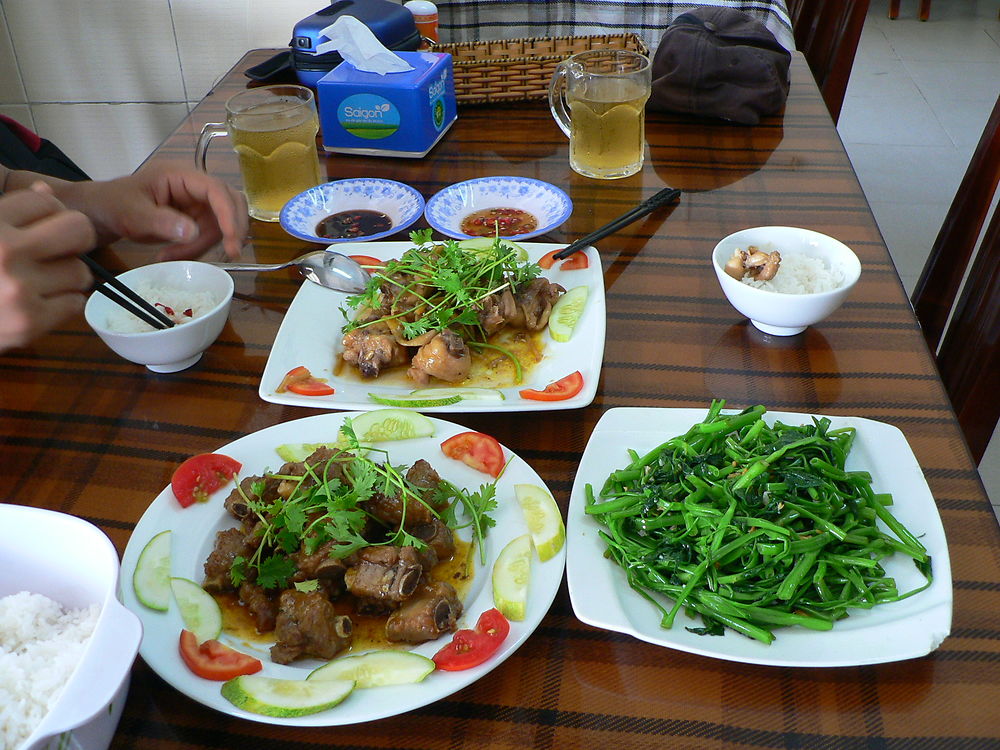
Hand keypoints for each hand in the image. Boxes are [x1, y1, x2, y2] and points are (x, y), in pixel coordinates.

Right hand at [0, 185, 95, 350]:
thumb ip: (6, 211)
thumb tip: (46, 191)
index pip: (45, 201)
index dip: (46, 214)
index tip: (37, 228)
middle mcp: (4, 251)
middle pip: (78, 229)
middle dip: (73, 239)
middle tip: (59, 250)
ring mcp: (18, 288)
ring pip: (79, 271)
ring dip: (65, 277)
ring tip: (41, 281)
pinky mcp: (29, 321)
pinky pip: (74, 302)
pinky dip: (61, 303)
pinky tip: (38, 303)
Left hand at [61, 160, 248, 259]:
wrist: (102, 212)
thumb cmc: (114, 205)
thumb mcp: (132, 214)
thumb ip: (161, 222)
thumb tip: (193, 232)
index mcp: (180, 174)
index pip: (216, 190)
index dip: (229, 214)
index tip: (232, 241)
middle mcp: (194, 185)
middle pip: (231, 203)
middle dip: (231, 230)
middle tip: (230, 255)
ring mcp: (197, 201)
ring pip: (222, 222)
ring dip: (208, 244)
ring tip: (175, 257)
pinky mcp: (196, 216)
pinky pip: (210, 233)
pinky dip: (199, 248)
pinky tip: (177, 255)